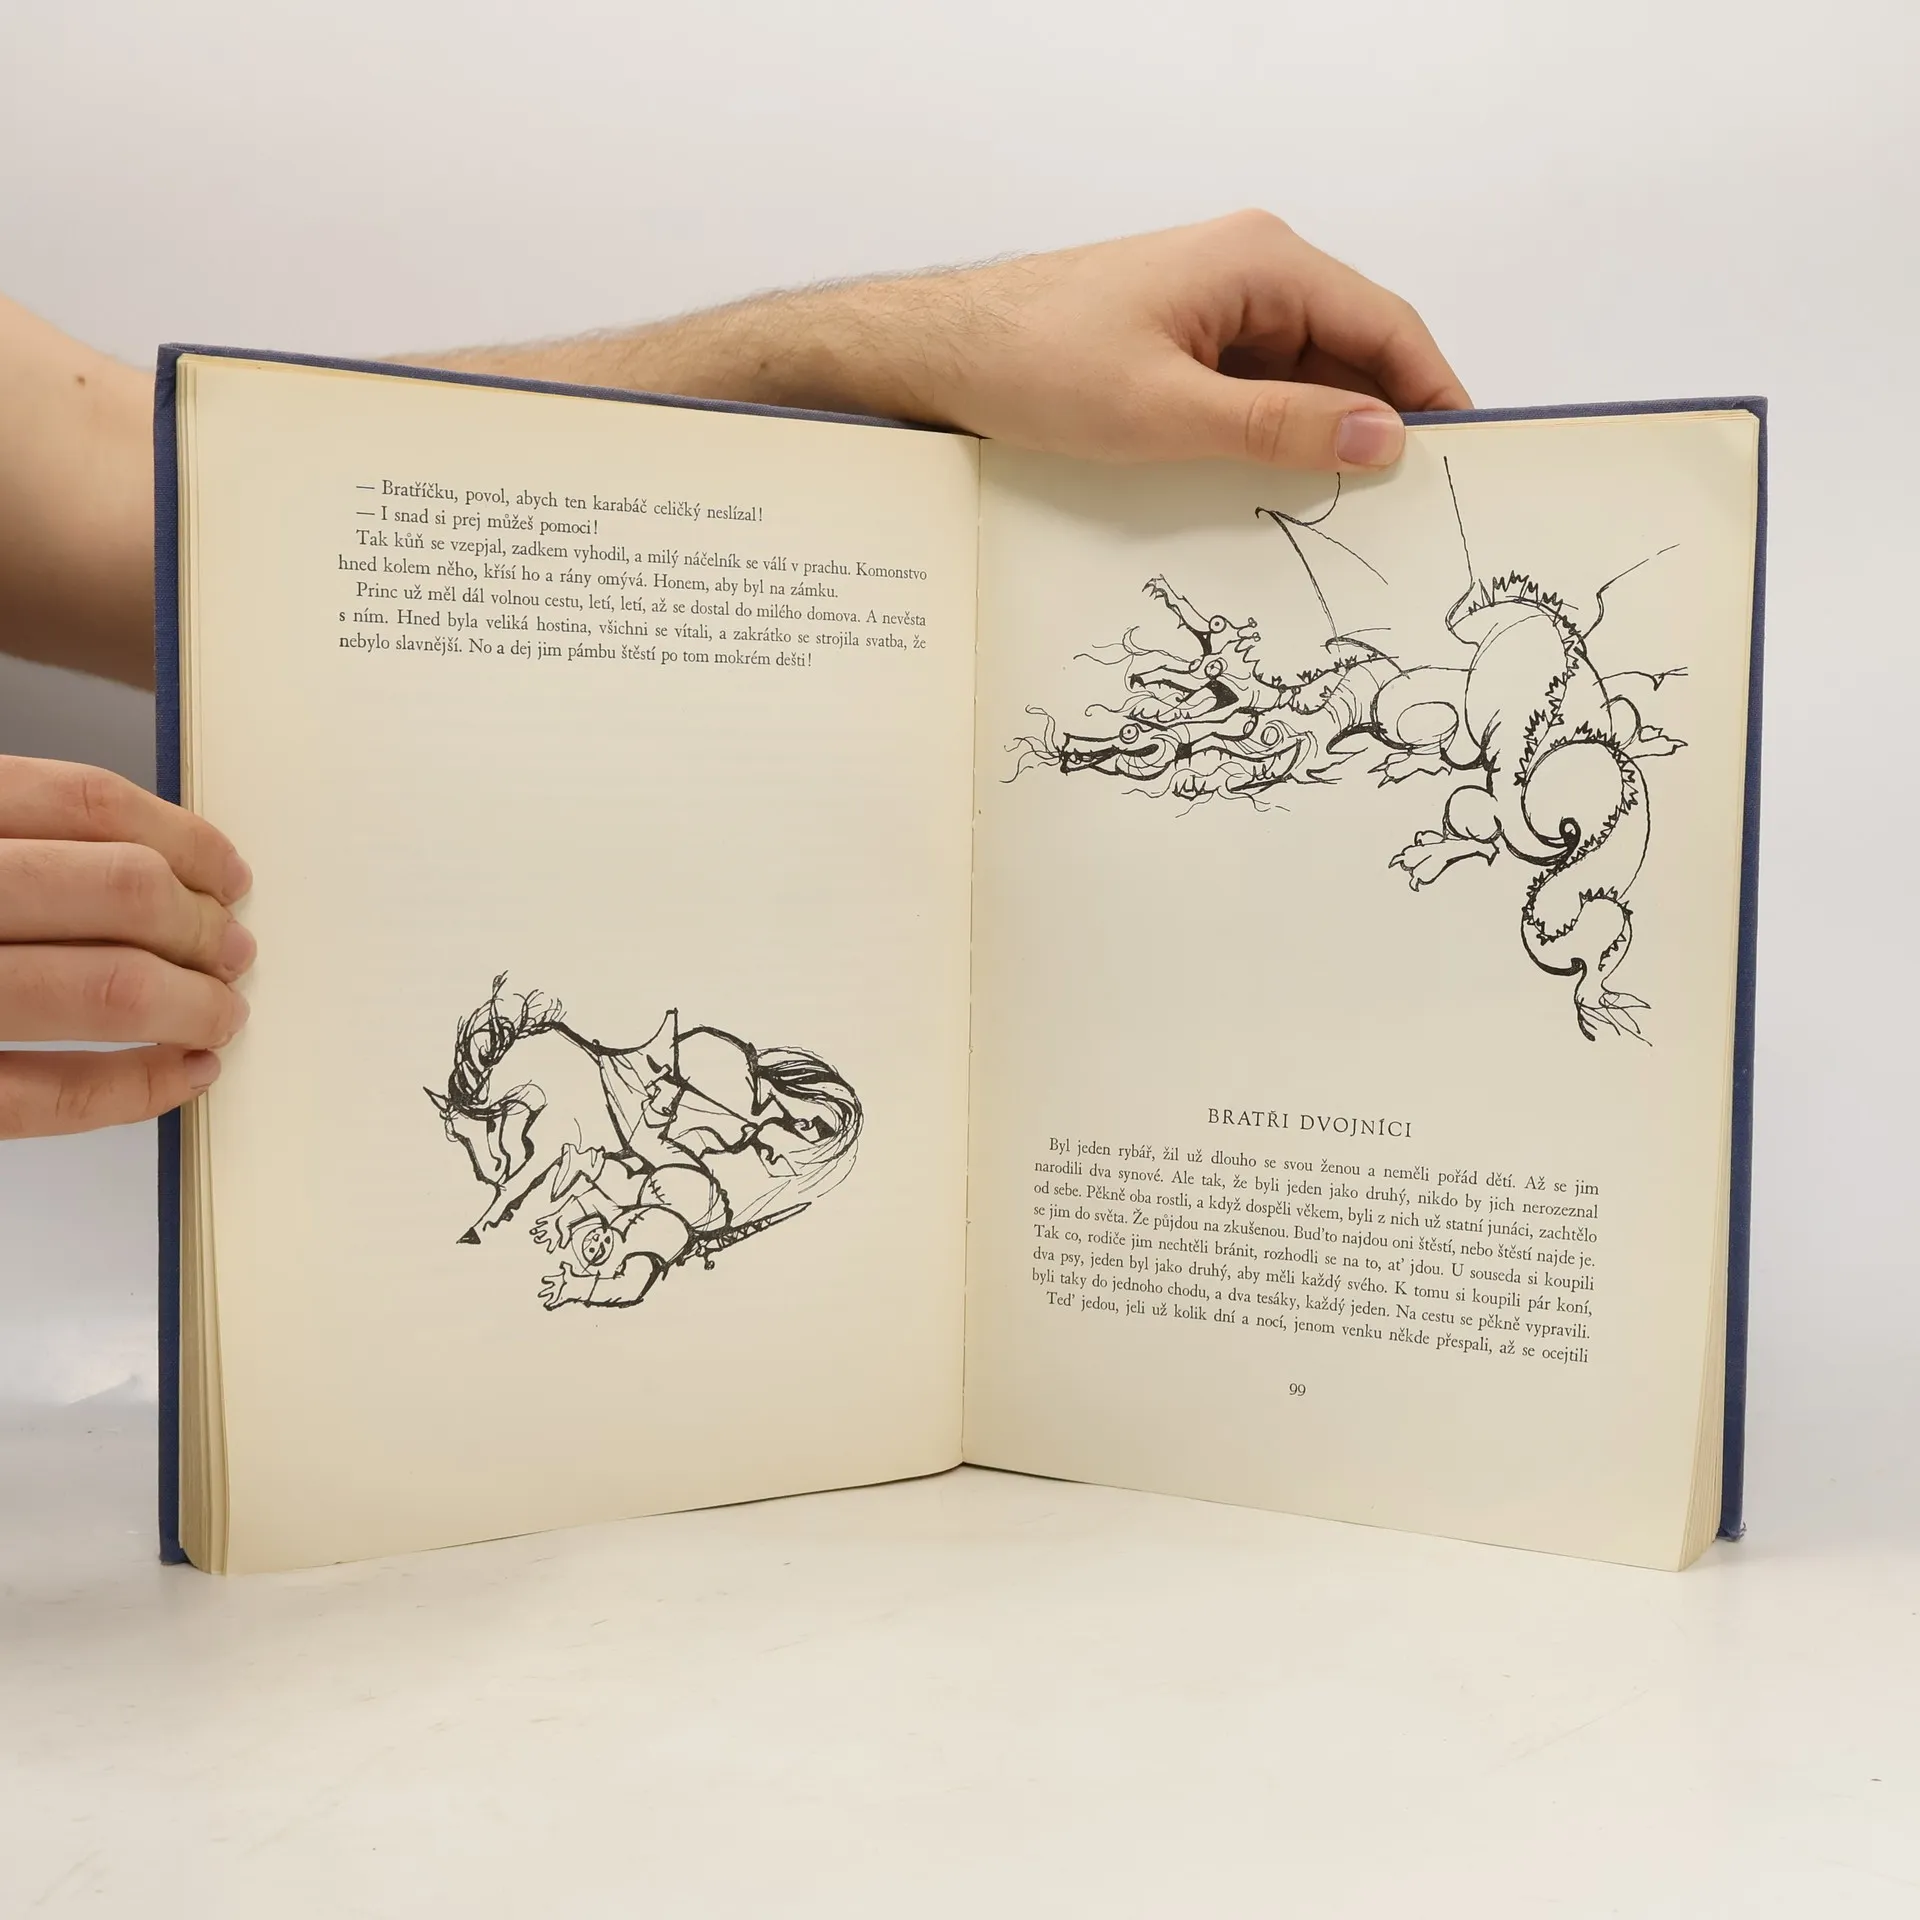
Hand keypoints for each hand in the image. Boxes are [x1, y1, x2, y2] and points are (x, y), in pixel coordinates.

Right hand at [0, 756, 252, 1137]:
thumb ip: (13, 839)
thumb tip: (159, 871)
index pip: (87, 804)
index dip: (184, 840)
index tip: (229, 875)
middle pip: (118, 890)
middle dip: (200, 926)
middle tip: (232, 949)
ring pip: (104, 989)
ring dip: (193, 1004)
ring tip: (220, 1012)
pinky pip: (48, 1097)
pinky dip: (137, 1089)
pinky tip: (182, 1075)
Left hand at [900, 211, 1471, 470]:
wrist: (939, 352)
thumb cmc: (1036, 363)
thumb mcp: (1166, 411)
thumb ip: (1281, 426)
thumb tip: (1383, 438)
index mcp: (1260, 263)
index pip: (1384, 325)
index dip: (1431, 393)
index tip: (1462, 458)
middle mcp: (1249, 271)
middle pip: (1351, 350)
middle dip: (1381, 423)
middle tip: (1410, 508)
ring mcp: (1215, 306)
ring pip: (1304, 375)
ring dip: (1324, 435)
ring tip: (1349, 512)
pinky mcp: (1183, 341)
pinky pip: (1255, 388)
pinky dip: (1275, 434)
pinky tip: (1278, 488)